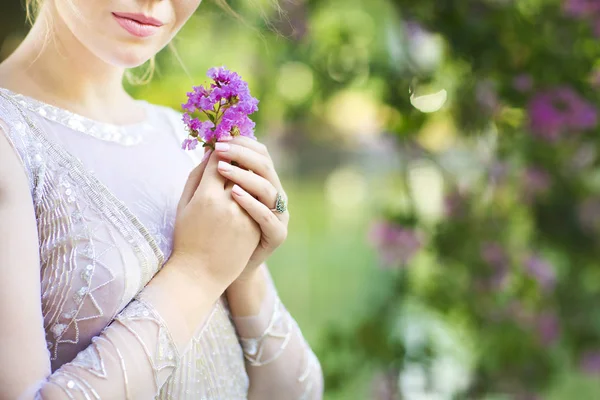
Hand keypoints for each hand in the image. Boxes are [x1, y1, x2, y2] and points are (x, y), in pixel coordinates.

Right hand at [169, 150, 260, 289]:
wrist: (202, 273)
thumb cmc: (186, 237)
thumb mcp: (183, 206)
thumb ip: (195, 178)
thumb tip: (209, 153)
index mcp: (206, 197)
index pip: (218, 161)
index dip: (220, 150)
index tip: (219, 144)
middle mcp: (228, 204)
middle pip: (240, 167)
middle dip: (237, 153)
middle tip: (233, 145)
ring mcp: (246, 215)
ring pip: (254, 180)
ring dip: (249, 166)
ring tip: (241, 161)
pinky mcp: (256, 225)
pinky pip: (260, 198)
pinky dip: (256, 184)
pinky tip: (251, 179)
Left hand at [214, 137, 288, 279]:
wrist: (219, 268)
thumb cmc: (213, 229)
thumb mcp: (211, 197)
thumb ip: (212, 174)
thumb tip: (208, 147)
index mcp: (262, 182)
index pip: (259, 154)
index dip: (241, 143)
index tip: (219, 136)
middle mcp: (275, 195)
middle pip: (265, 166)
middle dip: (241, 154)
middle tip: (219, 148)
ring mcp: (279, 215)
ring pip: (267, 188)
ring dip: (243, 175)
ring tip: (221, 168)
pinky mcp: (277, 234)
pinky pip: (267, 216)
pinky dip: (251, 203)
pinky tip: (233, 194)